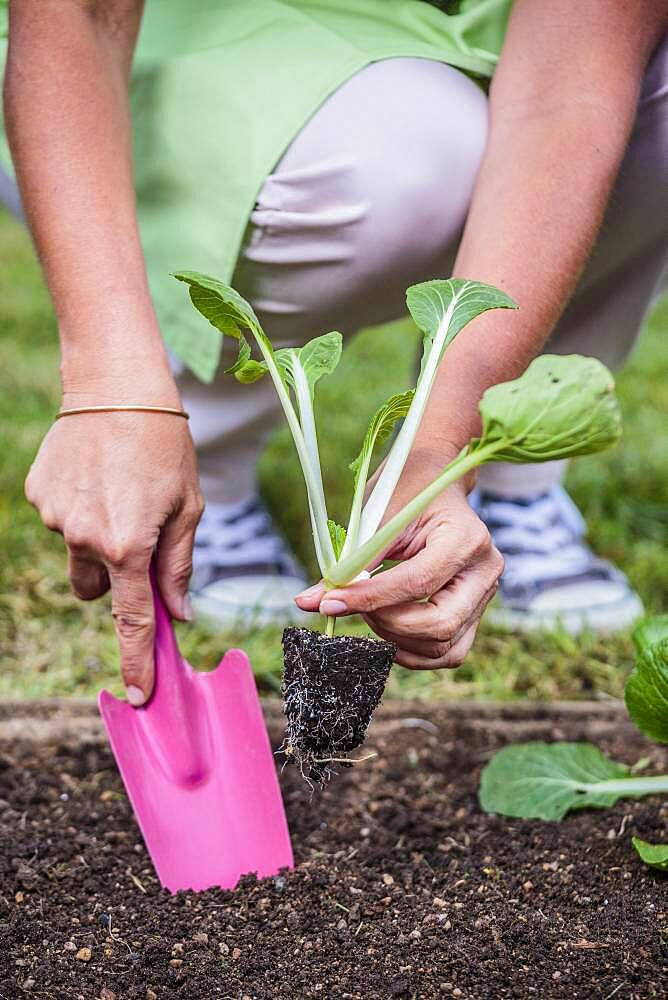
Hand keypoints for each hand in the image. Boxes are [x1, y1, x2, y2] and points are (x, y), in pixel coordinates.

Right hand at [25, 384, 203, 703]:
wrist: (116, 385)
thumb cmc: (165, 445)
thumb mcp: (187, 505)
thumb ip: (179, 564)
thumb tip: (179, 614)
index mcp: (129, 545)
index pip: (132, 619)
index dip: (136, 660)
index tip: (137, 695)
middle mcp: (85, 539)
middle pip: (97, 590)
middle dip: (116, 577)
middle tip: (137, 535)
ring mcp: (56, 518)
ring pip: (79, 552)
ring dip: (97, 540)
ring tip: (118, 491)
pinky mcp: (38, 496)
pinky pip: (62, 520)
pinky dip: (80, 509)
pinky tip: (97, 474)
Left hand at [296, 447, 502, 668]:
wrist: (436, 481)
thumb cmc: (405, 492)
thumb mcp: (377, 519)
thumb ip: (349, 565)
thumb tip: (308, 602)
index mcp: (466, 538)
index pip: (418, 582)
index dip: (370, 598)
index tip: (330, 602)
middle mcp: (485, 570)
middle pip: (438, 624)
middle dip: (386, 623)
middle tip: (353, 604)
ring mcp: (485, 594)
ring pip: (443, 646)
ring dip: (397, 640)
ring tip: (370, 611)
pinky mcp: (476, 612)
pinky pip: (448, 651)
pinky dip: (413, 651)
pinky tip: (386, 630)